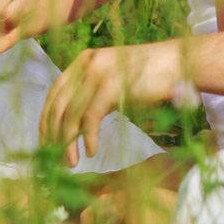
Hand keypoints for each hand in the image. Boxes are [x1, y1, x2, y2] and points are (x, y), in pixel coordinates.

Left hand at [39, 40, 183, 165]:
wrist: (178, 63)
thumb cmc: (149, 77)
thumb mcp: (113, 81)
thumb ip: (92, 94)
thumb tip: (71, 127)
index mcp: (83, 61)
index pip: (54, 92)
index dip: (46, 119)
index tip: (45, 142)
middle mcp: (86, 64)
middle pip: (57, 105)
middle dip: (52, 135)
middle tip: (53, 158)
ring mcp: (98, 73)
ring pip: (70, 115)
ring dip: (67, 143)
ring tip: (72, 163)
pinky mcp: (111, 86)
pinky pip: (90, 118)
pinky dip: (88, 138)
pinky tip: (91, 152)